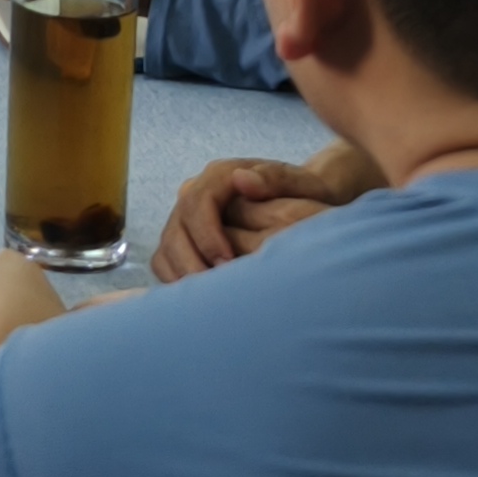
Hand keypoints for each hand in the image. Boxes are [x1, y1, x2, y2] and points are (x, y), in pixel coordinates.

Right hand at [152, 151, 374, 282]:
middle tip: (215, 291)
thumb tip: (242, 180)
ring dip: (181, 275)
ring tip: (206, 301)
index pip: (197, 201)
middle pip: (176, 225)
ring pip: (167, 245)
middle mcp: (198, 191)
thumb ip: (276, 179)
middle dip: (191, 261)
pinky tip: (197, 301)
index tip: (226, 263)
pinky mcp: (187, 238)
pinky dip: (175, 280)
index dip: (206, 234)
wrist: (307, 200)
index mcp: (221, 175)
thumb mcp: (304, 182)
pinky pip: (166, 260)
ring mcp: (189, 216)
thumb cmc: (310, 193)